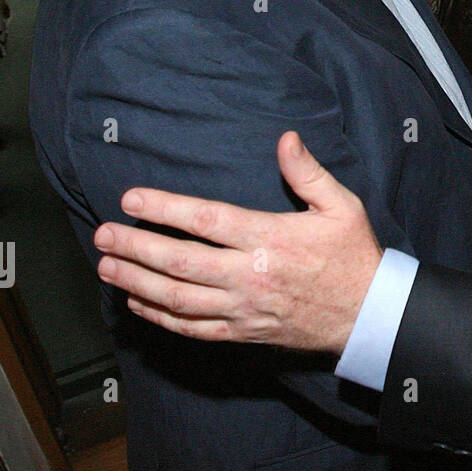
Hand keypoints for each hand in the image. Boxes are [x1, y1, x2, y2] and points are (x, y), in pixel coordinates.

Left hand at [93, 131, 379, 353]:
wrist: (369, 315)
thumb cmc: (353, 255)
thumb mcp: (342, 206)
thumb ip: (309, 172)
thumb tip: (286, 139)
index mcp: (271, 238)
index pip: (207, 221)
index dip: (164, 208)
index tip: (132, 199)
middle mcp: (250, 275)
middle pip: (179, 262)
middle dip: (135, 247)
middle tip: (102, 235)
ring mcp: (243, 308)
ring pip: (177, 298)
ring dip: (137, 282)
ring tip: (106, 266)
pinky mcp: (242, 332)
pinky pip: (192, 327)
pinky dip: (160, 316)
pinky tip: (138, 302)